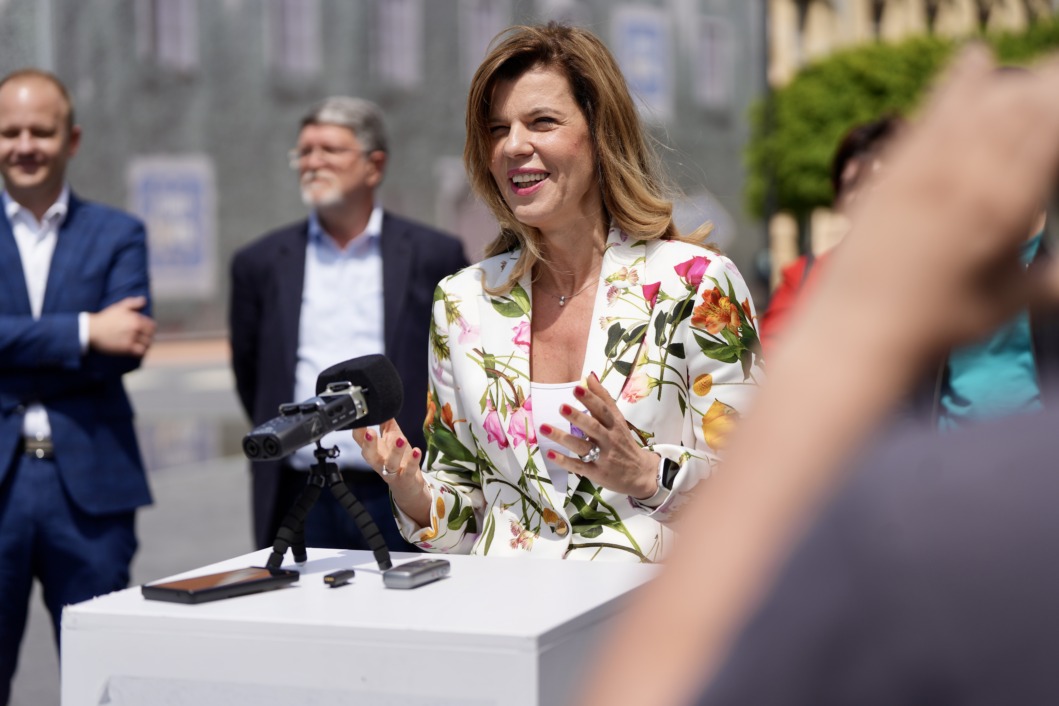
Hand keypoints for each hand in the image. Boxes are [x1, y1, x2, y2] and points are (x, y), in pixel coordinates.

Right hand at [87, 296, 154, 355]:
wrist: (92, 330)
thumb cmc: (105, 318)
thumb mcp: (119, 307)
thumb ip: (133, 303)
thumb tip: (144, 300)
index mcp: (136, 319)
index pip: (152, 326)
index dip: (150, 329)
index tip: (146, 331)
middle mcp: (135, 329)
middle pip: (150, 336)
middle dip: (148, 337)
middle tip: (144, 339)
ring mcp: (131, 338)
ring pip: (147, 344)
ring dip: (146, 345)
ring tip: (142, 345)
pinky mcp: (126, 348)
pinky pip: (140, 352)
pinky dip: (141, 352)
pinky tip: (138, 351)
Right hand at [351, 419, 431, 525]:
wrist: (408, 485)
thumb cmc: (398, 459)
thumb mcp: (391, 438)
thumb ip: (385, 423)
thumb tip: (382, 404)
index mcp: (374, 450)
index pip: (360, 439)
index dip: (358, 428)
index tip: (360, 416)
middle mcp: (379, 461)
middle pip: (368, 454)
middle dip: (368, 443)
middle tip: (369, 432)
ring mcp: (392, 471)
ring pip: (389, 463)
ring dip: (394, 451)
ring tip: (401, 438)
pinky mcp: (405, 478)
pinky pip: (408, 470)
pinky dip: (413, 461)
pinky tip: (417, 450)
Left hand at [539, 374, 659, 499]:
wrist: (640, 473)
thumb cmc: (623, 442)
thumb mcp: (618, 419)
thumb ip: (603, 398)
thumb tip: (589, 376)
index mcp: (614, 425)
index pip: (603, 410)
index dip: (590, 399)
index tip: (576, 388)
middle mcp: (609, 440)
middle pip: (593, 427)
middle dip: (577, 418)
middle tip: (561, 407)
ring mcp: (603, 457)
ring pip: (582, 446)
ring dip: (562, 437)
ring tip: (544, 427)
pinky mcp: (596, 473)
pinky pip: (579, 466)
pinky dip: (564, 461)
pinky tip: (550, 454)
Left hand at [833, 47, 1058, 354]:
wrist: (859, 327)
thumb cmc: (939, 324)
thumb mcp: (1010, 302)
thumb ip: (1051, 279)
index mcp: (1007, 204)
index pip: (1051, 130)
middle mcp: (967, 175)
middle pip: (1021, 106)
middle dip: (1049, 86)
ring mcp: (925, 167)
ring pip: (980, 102)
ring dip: (1014, 80)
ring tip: (1035, 74)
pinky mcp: (892, 168)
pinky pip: (932, 111)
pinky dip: (957, 82)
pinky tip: (975, 58)